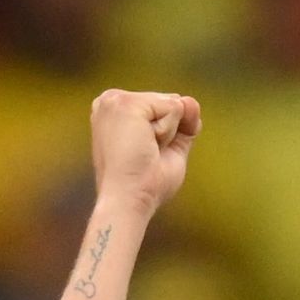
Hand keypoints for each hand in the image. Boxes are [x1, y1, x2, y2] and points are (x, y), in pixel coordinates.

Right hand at [90, 88, 200, 214]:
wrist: (129, 199)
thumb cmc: (145, 183)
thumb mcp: (170, 147)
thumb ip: (183, 122)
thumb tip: (190, 100)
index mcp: (115, 111)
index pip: (162, 106)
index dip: (167, 133)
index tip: (144, 154)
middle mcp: (110, 100)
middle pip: (168, 101)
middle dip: (169, 131)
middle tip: (144, 155)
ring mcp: (115, 100)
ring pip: (172, 103)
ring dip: (167, 133)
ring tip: (144, 151)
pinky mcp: (126, 103)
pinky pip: (173, 107)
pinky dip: (168, 132)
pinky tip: (146, 145)